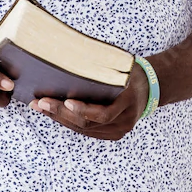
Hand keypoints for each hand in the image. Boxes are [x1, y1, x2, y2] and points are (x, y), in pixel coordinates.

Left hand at [33, 60, 150, 139]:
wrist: (151, 86)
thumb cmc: (131, 71)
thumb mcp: (121, 66)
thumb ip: (102, 69)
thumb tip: (69, 58)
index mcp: (129, 102)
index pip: (103, 114)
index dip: (82, 110)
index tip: (65, 101)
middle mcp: (125, 120)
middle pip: (88, 124)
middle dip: (61, 113)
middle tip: (40, 103)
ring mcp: (119, 130)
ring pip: (85, 130)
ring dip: (60, 119)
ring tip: (41, 107)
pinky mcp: (113, 133)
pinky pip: (88, 131)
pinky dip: (69, 122)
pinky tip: (54, 113)